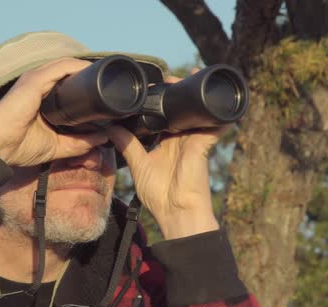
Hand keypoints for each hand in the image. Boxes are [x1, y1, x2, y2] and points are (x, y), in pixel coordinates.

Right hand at [0, 58, 108, 166]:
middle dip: (91, 75)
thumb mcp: (57, 146)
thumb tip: (103, 138)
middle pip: (70, 71)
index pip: (68, 82)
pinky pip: (61, 67)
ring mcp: (35, 79)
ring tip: (108, 76)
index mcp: (42, 95)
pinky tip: (93, 72)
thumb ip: (79, 142)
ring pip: (68, 66)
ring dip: (89, 69)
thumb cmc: (18, 146)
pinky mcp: (34, 80)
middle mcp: (38, 83)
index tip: (107, 92)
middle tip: (113, 84)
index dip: (87, 84)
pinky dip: (78, 68)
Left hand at [107, 71, 225, 239]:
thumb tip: (111, 128)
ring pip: (196, 111)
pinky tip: (212, 95)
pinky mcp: (202, 145)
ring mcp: (194, 141)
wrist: (177, 213)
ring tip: (190, 73)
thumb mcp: (139, 165)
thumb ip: (127, 146)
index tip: (151, 87)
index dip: (160, 101)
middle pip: (181, 109)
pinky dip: (216, 113)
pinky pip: (214, 125)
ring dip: (194, 93)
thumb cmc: (160, 195)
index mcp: (167, 142)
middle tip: (168, 75)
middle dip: (177, 91)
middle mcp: (182, 139)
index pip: (165, 116)